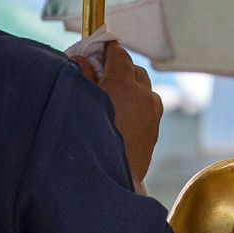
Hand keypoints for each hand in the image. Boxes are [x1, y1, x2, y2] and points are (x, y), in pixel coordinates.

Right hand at [95, 42, 162, 192]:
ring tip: (106, 99)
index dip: (106, 49)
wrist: (104, 184)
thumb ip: (81, 76)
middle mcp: (145, 97)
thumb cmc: (86, 140)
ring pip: (143, 90)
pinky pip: (146, 108)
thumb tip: (83, 60)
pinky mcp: (155, 132)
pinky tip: (116, 117)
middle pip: (134, 71)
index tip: (97, 48)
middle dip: (118, 69)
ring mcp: (154, 115)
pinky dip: (134, 105)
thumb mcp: (78, 102)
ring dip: (128, 88)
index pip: (119, 55)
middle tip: (96, 75)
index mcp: (126, 85)